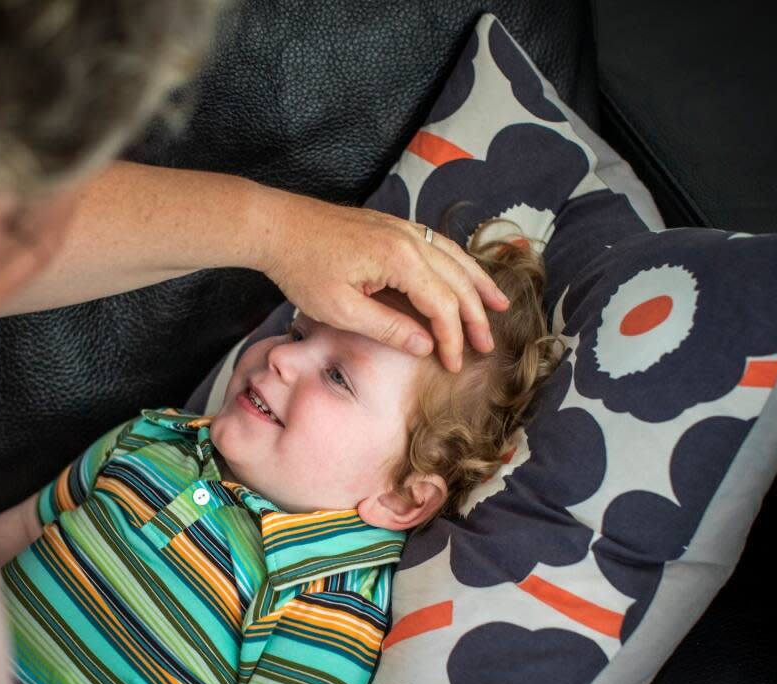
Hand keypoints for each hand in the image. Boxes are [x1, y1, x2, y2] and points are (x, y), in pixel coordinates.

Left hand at [259, 191, 509, 371]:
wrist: (277, 226)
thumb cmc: (303, 267)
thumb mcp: (341, 309)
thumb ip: (388, 328)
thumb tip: (426, 347)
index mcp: (399, 259)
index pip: (441, 305)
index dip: (452, 338)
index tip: (455, 364)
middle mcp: (408, 238)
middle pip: (457, 281)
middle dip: (475, 316)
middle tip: (487, 346)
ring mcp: (402, 228)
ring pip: (454, 258)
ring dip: (478, 284)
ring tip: (499, 305)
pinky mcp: (392, 226)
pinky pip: (438, 246)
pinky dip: (458, 264)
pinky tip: (464, 276)